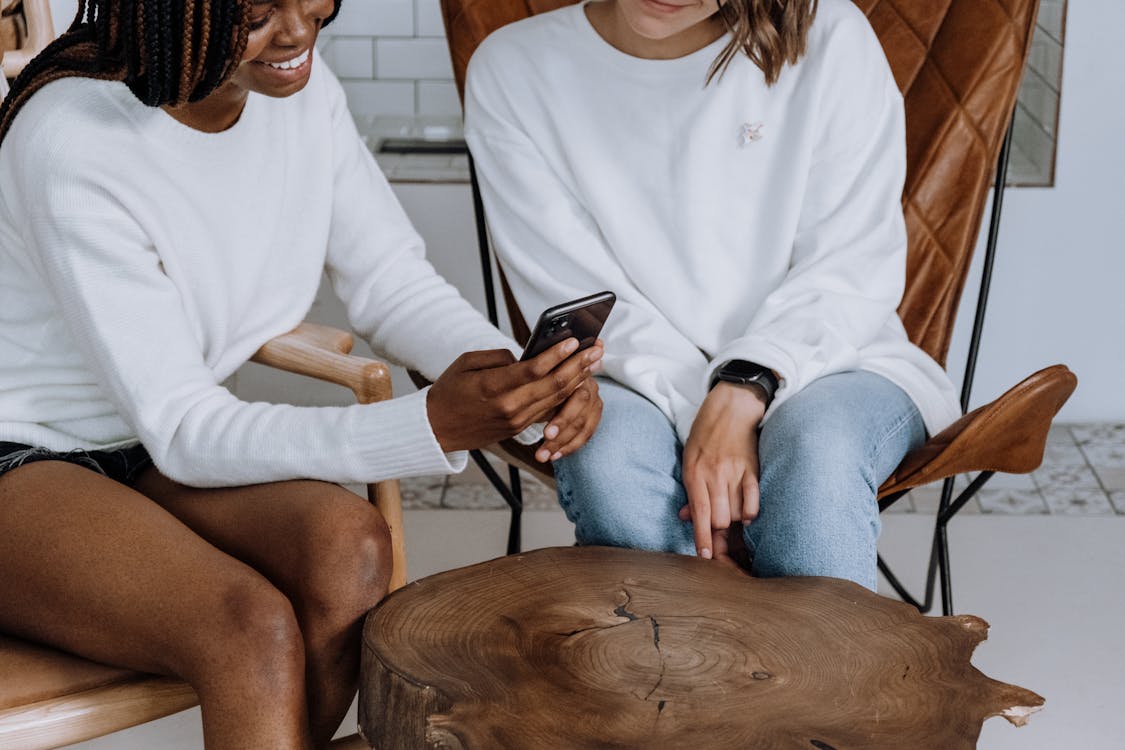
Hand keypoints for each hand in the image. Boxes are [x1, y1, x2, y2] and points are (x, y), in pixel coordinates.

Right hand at [427, 338, 601, 452]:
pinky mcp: (519, 428)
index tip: (574, 340)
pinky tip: (578, 381)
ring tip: (593, 362)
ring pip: (555, 399)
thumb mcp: (466, 363)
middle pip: (552, 385)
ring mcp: (516, 420)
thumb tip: (525, 358)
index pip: (533, 369)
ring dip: (577, 379)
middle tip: (596, 349)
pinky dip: (565, 394)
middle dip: (577, 365)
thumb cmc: (449, 390)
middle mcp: (508, 406)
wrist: (436, 429)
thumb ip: (499, 358)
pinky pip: (548, 410)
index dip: (556, 354)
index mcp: (492, 387)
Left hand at [678, 382, 766, 560]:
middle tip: (718, 540)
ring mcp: (736, 473)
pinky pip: (754, 502)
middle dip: (718, 534)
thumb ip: (690, 489)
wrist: (731, 408)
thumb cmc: (705, 434)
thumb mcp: (689, 458)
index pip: (699, 513)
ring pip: (736, 514)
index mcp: (695, 473)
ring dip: (733, 522)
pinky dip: (750, 512)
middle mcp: (715, 475)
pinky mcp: (753, 470)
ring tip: (730, 519)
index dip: (702, 538)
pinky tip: (745, 513)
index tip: (706, 556)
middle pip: (719, 519)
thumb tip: (686, 517)